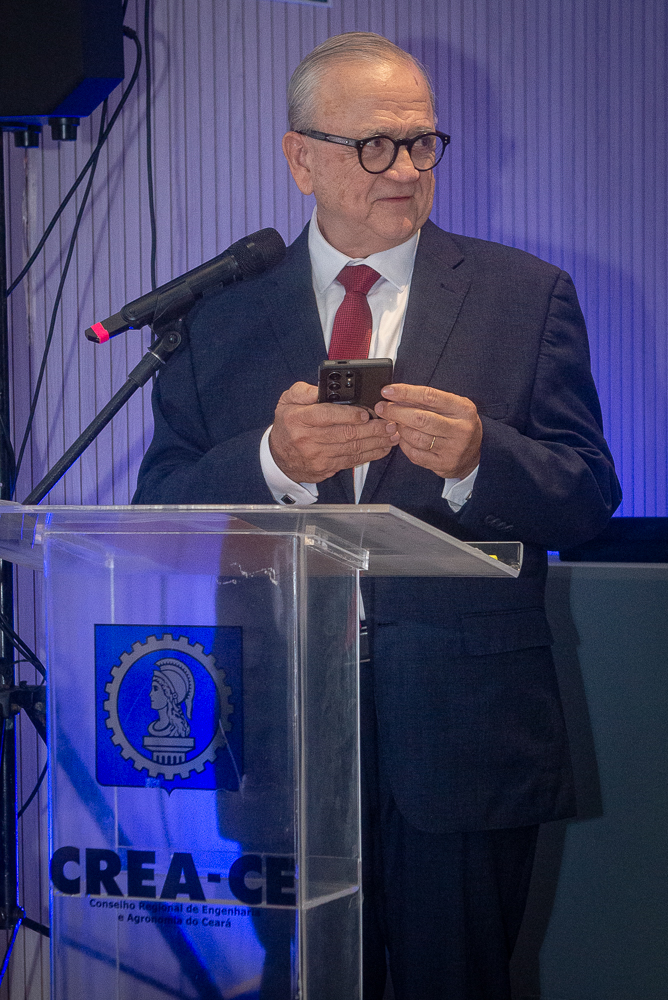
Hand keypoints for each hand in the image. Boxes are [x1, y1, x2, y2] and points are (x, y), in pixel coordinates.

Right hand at [269, 382, 393, 482]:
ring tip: (391, 434)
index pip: (327, 416)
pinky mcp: (326, 468)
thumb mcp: (287, 400)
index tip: (365, 414)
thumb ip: (304, 391)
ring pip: (352, 449)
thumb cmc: (287, 424)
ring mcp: (317, 456)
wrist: (278, 457)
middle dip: (372, 429)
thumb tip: (322, 388)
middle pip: (345, 434)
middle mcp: (308, 438)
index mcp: (298, 418)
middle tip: (389, 423)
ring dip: (376, 442)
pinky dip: (370, 455)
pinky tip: (382, 448)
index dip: (349, 415)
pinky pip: (352, 461)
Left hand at [375, 383, 481, 478]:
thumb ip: (428, 401)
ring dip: (399, 428)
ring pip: (415, 437)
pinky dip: (403, 444)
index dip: (405, 392)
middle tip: (382, 408)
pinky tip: (402, 437)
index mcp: (463, 410)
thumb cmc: (457, 425)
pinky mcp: (442, 464)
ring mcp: (451, 449)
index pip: (430, 396)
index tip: (387, 391)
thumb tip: (396, 395)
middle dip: (396, 412)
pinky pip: (414, 453)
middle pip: (421, 419)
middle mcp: (460, 430)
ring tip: (394, 422)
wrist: (473, 455)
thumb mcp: (452, 407)